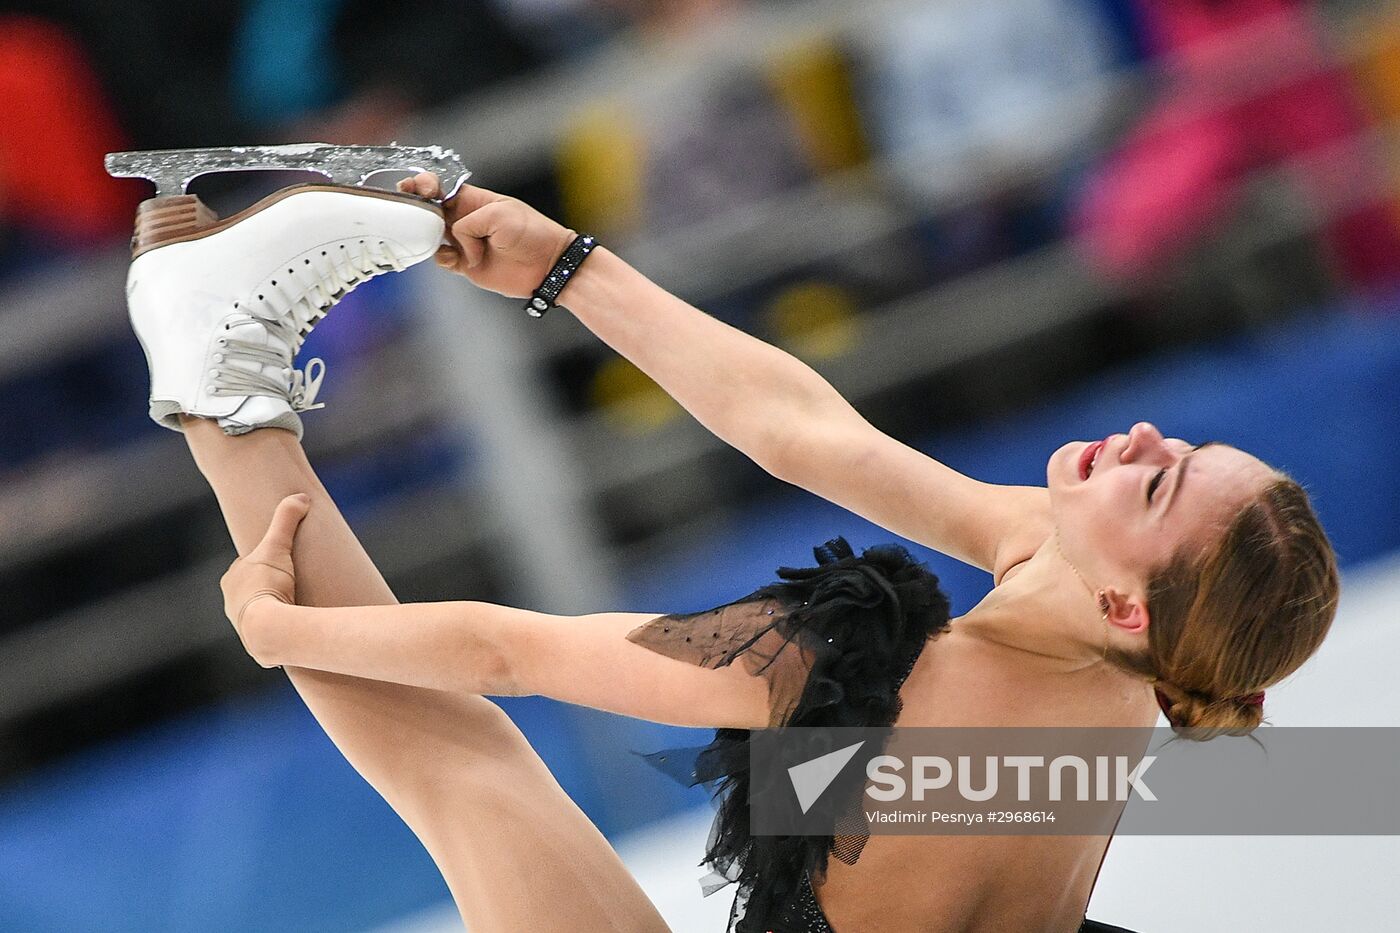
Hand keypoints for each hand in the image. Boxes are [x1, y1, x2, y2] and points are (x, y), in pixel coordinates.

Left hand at [220, 494, 310, 663]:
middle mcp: (230, 603)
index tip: (284, 563)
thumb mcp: (278, 546)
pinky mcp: (255, 644)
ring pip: (258, 612)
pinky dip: (279, 629)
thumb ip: (287, 518)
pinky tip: (293, 627)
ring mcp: (241, 625)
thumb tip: (301, 496)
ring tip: (295, 607)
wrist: (268, 628)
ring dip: (274, 609)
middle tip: (292, 584)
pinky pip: (268, 633)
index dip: (267, 563)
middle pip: (252, 590)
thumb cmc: (268, 585)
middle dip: (269, 587)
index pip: (249, 566)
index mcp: (231, 580)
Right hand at [397, 173, 575, 298]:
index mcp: (474, 200)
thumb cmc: (532, 234)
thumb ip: (469, 223)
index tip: (420, 188)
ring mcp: (465, 242)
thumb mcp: (500, 215)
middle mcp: (466, 219)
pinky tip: (456, 259)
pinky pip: (442, 259)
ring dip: (427, 236)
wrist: (549, 266)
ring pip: (431, 236)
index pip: (441, 188)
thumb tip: (456, 241)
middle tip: (411, 208)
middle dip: (416, 207)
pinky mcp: (467, 264)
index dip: (425, 185)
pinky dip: (442, 258)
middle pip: (430, 210)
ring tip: (438, 238)